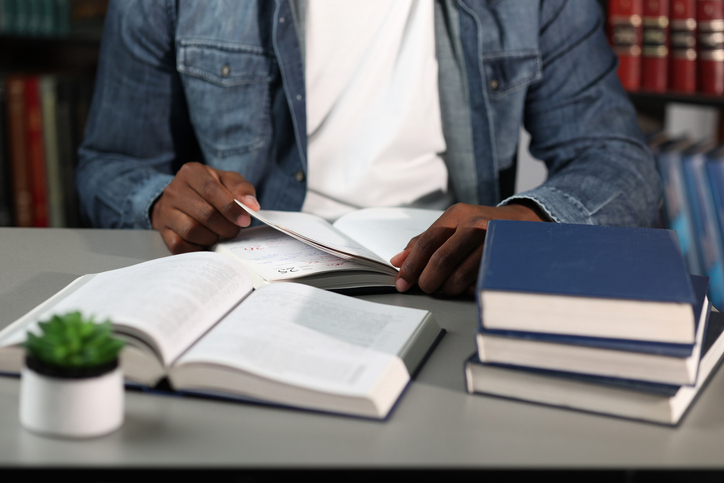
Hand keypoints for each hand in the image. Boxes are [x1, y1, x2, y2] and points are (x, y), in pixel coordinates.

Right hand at [151, 162, 259, 253]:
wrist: (181, 199)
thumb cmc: (210, 190)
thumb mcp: (227, 181)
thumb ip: (242, 189)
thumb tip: (252, 205)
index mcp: (191, 172)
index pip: (211, 190)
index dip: (230, 208)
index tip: (245, 220)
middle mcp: (174, 190)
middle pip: (204, 213)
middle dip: (226, 226)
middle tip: (234, 230)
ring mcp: (166, 211)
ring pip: (192, 231)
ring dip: (212, 237)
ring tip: (219, 234)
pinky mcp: (163, 231)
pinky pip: (179, 245)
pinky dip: (197, 248)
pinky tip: (205, 243)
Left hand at [390, 202, 545, 296]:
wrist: (524, 222)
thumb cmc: (481, 226)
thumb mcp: (452, 226)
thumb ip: (424, 242)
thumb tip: (398, 260)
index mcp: (456, 215)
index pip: (426, 243)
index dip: (411, 266)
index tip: (402, 283)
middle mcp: (474, 224)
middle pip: (441, 260)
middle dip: (427, 281)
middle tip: (425, 287)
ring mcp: (492, 241)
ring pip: (459, 276)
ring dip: (447, 288)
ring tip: (447, 286)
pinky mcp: (504, 258)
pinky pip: (477, 283)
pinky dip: (467, 290)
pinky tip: (467, 284)